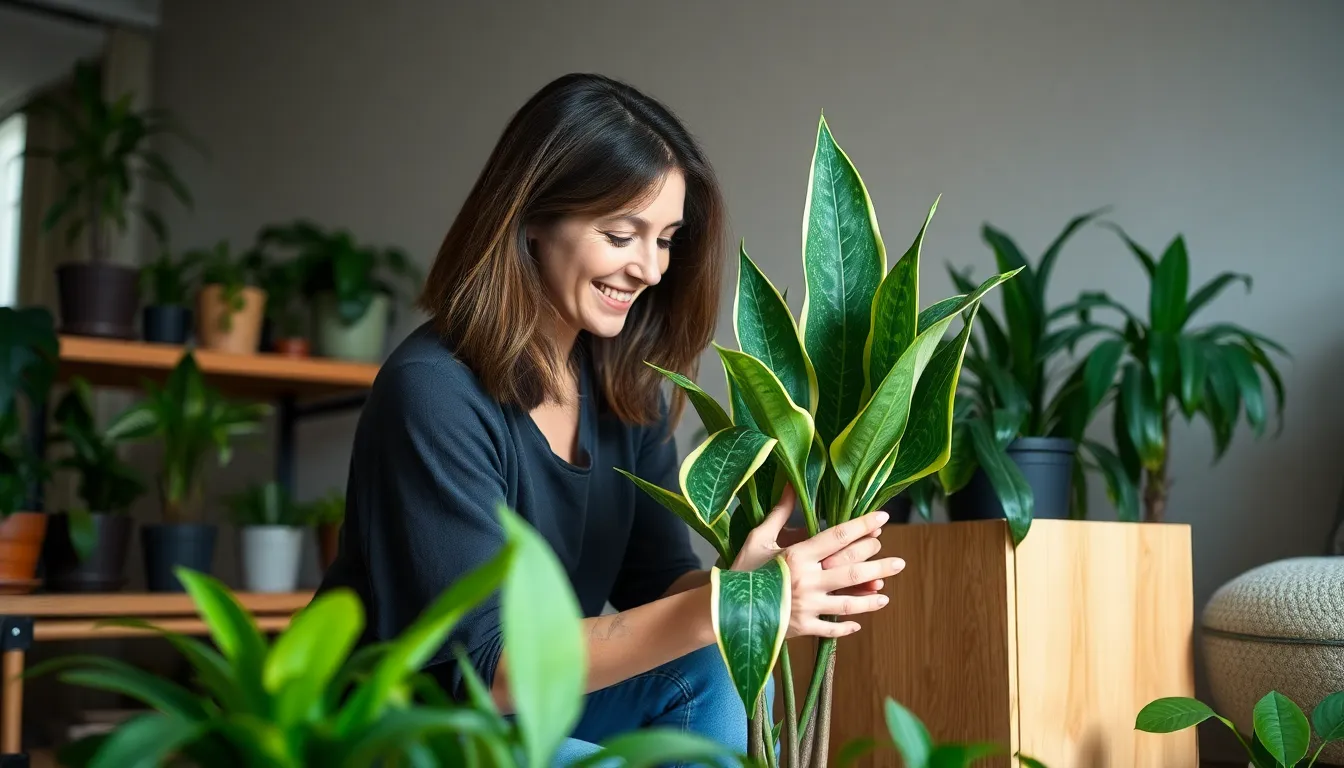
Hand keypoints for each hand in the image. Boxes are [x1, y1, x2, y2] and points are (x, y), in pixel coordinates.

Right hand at [732, 485, 904, 638]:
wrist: (723, 609)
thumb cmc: (741, 570)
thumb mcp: (759, 538)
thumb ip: (780, 513)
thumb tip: (790, 484)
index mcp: (797, 555)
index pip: (837, 536)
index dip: (862, 526)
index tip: (883, 518)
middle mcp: (807, 580)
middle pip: (852, 569)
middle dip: (877, 563)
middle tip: (897, 561)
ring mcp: (807, 606)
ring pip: (849, 602)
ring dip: (870, 598)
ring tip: (886, 593)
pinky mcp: (803, 628)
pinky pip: (831, 629)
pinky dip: (846, 627)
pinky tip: (858, 623)